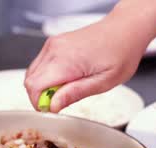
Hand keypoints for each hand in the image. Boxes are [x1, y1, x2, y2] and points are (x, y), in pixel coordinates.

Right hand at [24, 17, 149, 112]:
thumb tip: (53, 105)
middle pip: (30, 81)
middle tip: (62, 100)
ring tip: (66, 88)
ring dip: (43, 86)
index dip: (39, 103)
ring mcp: (53, 44)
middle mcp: (55, 49)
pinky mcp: (54, 43)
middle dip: (41, 96)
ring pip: (32, 73)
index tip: (53, 109)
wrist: (125, 29)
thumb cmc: (121, 53)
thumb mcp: (103, 82)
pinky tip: (63, 78)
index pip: (34, 87)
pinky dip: (45, 76)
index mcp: (66, 60)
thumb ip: (75, 93)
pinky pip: (39, 65)